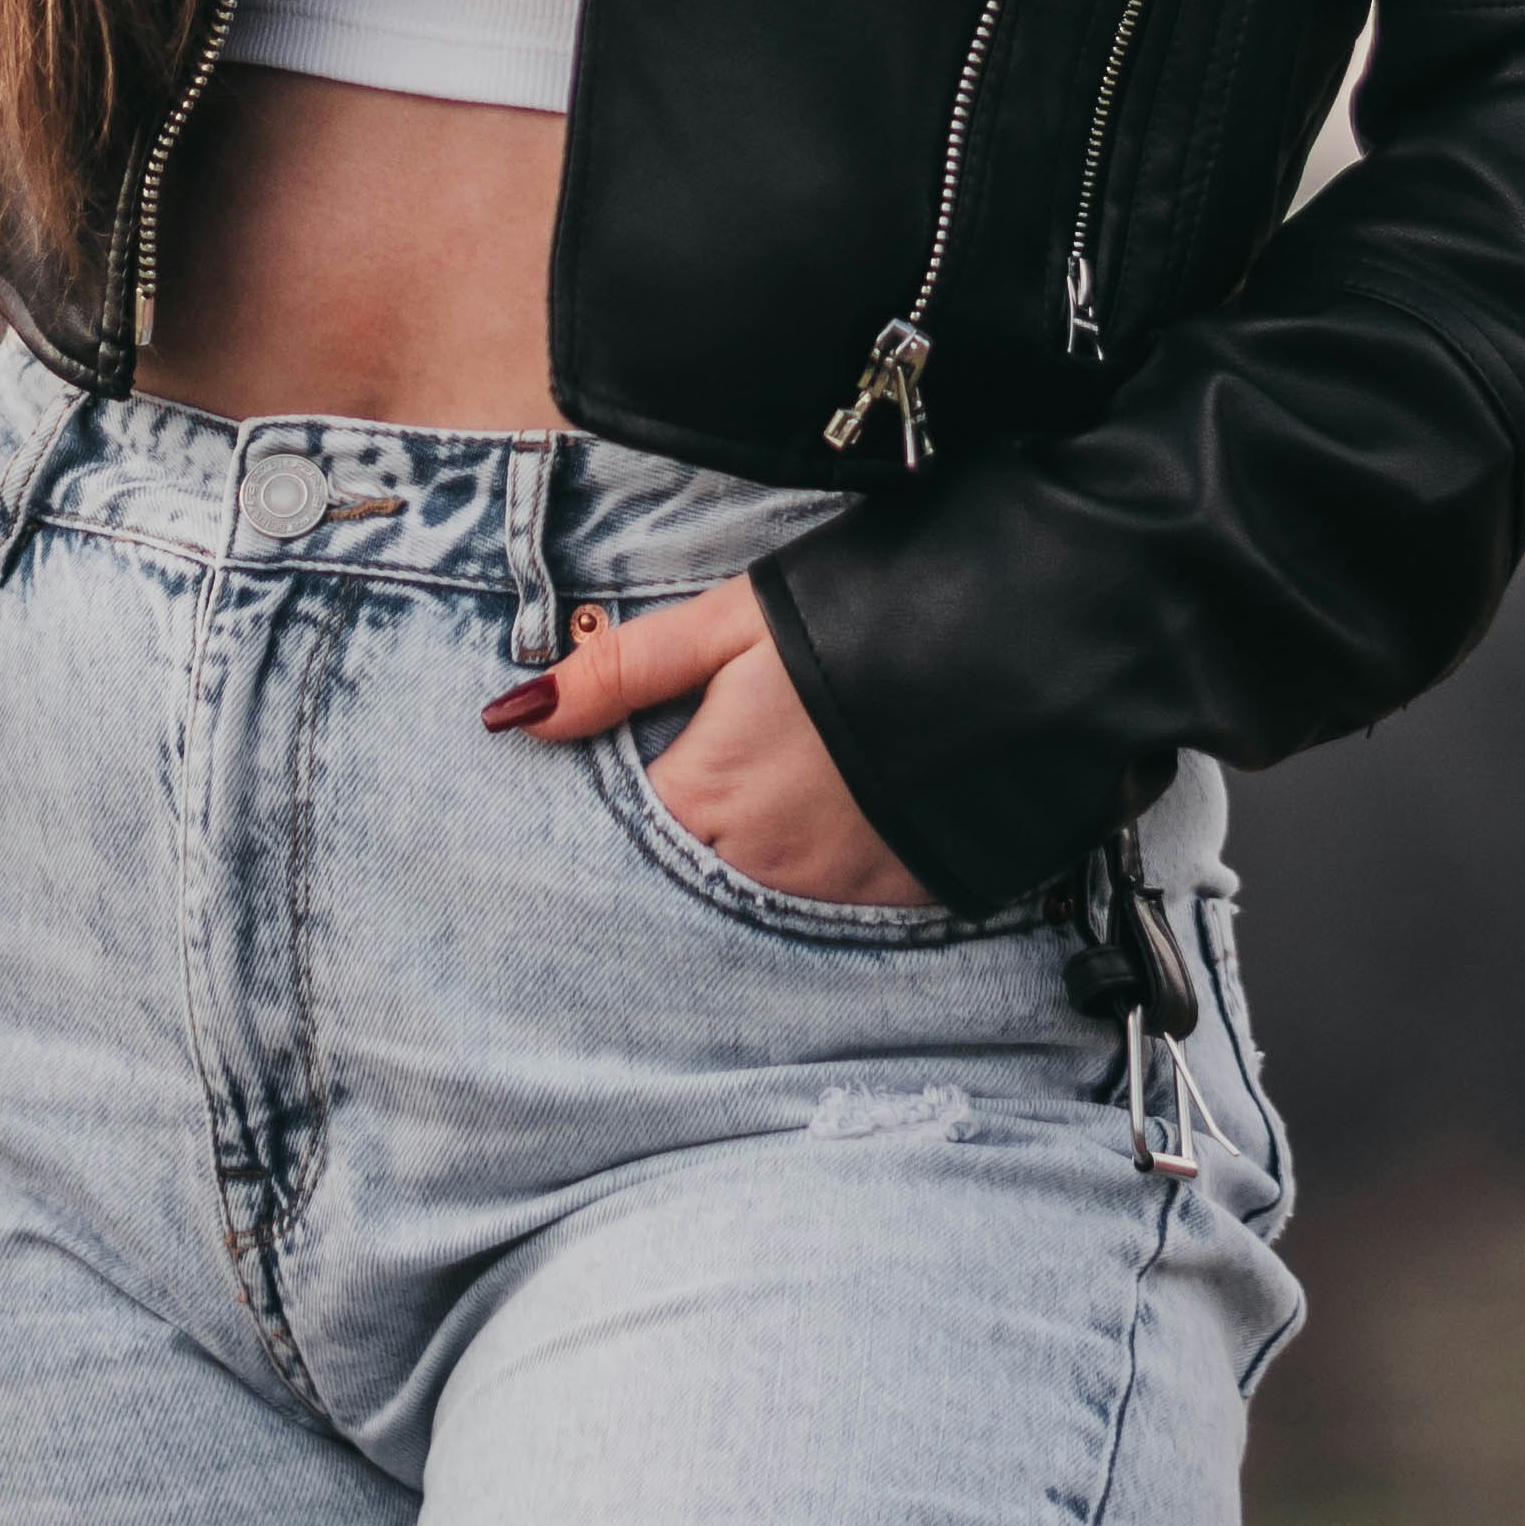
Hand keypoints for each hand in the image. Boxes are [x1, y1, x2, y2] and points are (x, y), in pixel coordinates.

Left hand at [485, 574, 934, 909]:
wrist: (1011, 651)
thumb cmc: (855, 620)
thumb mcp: (729, 625)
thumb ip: (621, 673)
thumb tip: (513, 714)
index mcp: (704, 796)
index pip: (622, 832)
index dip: (621, 796)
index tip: (636, 765)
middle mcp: (756, 866)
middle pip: (684, 869)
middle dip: (681, 835)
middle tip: (719, 772)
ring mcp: (830, 894)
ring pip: (753, 891)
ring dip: (748, 857)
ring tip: (779, 791)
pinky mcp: (896, 902)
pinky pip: (829, 905)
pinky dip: (818, 870)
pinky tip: (834, 820)